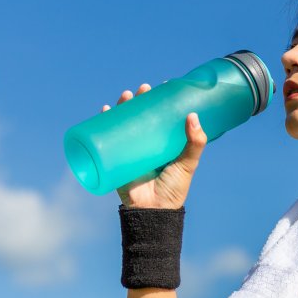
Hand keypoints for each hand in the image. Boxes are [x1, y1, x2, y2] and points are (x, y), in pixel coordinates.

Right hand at [101, 83, 208, 208]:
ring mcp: (130, 151)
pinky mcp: (116, 160)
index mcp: (164, 143)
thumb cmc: (174, 189)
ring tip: (125, 95)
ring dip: (122, 106)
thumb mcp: (188, 163)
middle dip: (140, 99)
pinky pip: (107, 139)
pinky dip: (103, 123)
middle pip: (141, 116)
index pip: (162, 117)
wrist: (154, 212)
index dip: (161, 101)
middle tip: (144, 88)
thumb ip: (194, 143)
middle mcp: (146, 144)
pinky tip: (104, 111)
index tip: (165, 85)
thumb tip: (192, 116)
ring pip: (124, 123)